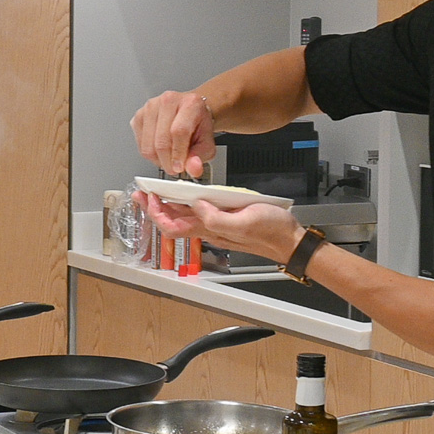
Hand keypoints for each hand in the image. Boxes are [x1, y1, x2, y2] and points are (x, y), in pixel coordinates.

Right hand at [131, 90, 215, 176]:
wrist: (190, 114)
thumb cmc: (198, 126)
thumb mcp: (206, 144)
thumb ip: (200, 157)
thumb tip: (193, 167)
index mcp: (190, 103)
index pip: (179, 131)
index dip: (178, 154)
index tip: (179, 167)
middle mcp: (169, 101)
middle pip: (161, 141)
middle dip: (167, 162)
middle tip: (174, 168)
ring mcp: (151, 107)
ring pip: (148, 146)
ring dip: (158, 160)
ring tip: (169, 158)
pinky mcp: (139, 115)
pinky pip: (140, 145)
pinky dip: (150, 154)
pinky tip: (160, 151)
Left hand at [139, 192, 304, 264]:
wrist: (290, 241)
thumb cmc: (272, 233)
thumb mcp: (245, 222)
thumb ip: (217, 218)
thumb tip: (197, 205)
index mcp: (210, 230)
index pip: (172, 227)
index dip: (156, 214)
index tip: (148, 198)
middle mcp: (210, 228)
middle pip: (173, 221)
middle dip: (155, 208)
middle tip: (142, 194)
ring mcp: (217, 224)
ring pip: (185, 216)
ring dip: (168, 205)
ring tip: (157, 192)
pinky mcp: (227, 218)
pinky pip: (200, 211)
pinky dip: (188, 202)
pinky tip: (187, 194)